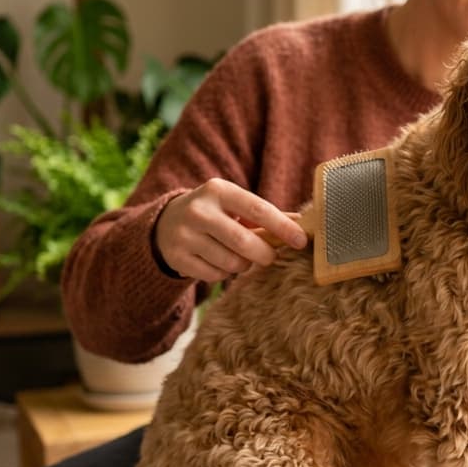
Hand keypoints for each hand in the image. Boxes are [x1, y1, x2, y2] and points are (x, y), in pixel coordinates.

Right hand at [154, 178, 307, 281]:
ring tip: (238, 256)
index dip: (282, 227)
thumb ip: (266, 214)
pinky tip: (218, 261)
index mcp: (218, 190)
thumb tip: (302, 223)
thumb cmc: (214, 213)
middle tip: (270, 257)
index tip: (301, 240)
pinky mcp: (178, 257)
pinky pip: (215, 276)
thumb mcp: (235, 205)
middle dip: (265, 254)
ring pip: (231, 262)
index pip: (258, 209)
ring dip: (243, 265)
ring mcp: (185, 235)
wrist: (165, 224)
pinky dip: (224, 273)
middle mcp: (199, 210)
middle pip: (244, 241)